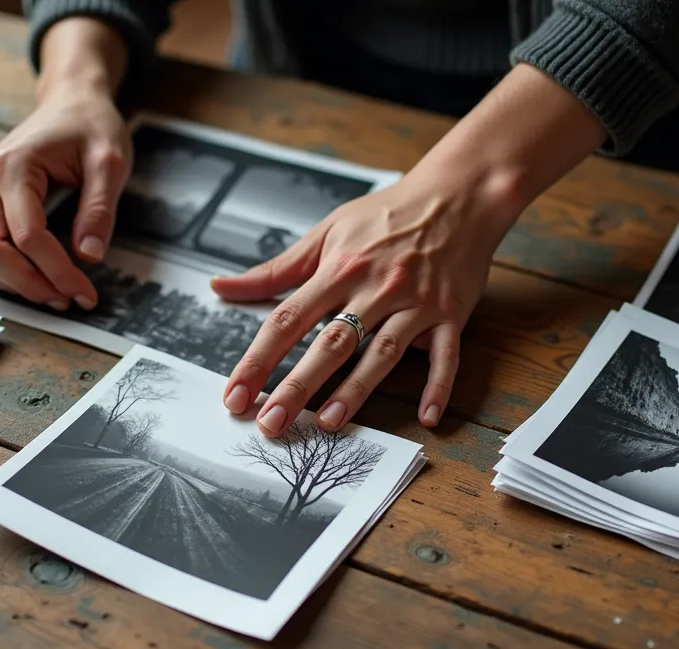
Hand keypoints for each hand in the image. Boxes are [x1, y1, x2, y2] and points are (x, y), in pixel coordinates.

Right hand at [0, 18, 130, 310]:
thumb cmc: (90, 125)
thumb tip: (89, 256)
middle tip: (69, 299)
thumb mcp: (110, 162)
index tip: (85, 291)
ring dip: (12, 283)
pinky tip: (39, 277)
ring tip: (56, 292)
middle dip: (28, 284)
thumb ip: (99, 209)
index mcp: (15, 166)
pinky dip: (4, 271)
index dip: (56, 272)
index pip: (27, 236)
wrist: (72, 101)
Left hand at [213, 63, 607, 436]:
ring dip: (355, 391)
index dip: (259, 359)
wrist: (458, 194)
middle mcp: (375, 288)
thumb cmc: (388, 213)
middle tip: (270, 423)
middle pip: (330, 343)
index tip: (236, 394)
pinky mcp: (451, 314)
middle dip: (297, 385)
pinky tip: (428, 417)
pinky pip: (446, 356)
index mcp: (339, 268)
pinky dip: (439, 386)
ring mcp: (415, 303)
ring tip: (327, 424)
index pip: (288, 320)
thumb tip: (221, 286)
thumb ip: (275, 269)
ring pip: (382, 352)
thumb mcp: (327, 231)